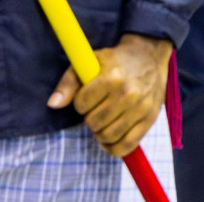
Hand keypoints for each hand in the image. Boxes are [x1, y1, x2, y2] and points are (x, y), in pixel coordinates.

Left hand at [47, 33, 171, 156]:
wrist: (149, 56)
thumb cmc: (115, 61)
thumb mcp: (90, 62)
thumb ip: (68, 82)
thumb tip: (52, 104)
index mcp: (113, 77)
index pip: (81, 104)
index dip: (81, 101)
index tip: (89, 94)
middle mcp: (129, 93)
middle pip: (94, 123)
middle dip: (90, 117)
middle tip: (98, 107)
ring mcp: (141, 108)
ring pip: (108, 136)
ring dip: (100, 131)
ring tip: (104, 119)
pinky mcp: (150, 119)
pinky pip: (126, 146)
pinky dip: (114, 147)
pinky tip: (111, 137)